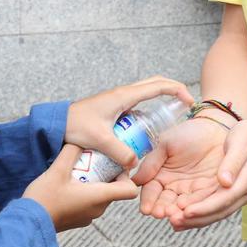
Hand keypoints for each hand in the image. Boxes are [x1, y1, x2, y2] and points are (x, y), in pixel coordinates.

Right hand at [24, 144, 139, 230]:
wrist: (29, 221)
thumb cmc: (45, 197)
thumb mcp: (58, 169)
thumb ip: (72, 151)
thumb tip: (81, 139)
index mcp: (99, 196)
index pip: (129, 189)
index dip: (126, 175)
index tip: (113, 164)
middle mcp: (98, 209)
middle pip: (115, 189)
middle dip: (107, 173)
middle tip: (92, 160)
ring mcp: (89, 216)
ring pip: (102, 195)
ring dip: (95, 182)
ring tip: (78, 170)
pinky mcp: (79, 219)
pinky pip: (90, 203)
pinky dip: (86, 192)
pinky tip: (69, 183)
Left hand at [66, 76, 193, 168]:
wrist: (57, 122)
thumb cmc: (75, 125)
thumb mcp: (100, 140)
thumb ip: (120, 152)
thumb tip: (136, 163)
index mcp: (124, 96)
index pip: (157, 86)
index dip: (177, 90)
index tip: (189, 101)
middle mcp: (123, 94)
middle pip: (155, 83)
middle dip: (173, 89)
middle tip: (186, 103)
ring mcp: (118, 99)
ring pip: (146, 92)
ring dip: (161, 97)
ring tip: (172, 115)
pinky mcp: (114, 107)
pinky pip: (137, 103)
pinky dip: (148, 108)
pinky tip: (148, 127)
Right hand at [131, 116, 227, 226]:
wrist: (215, 129)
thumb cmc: (189, 134)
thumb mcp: (166, 144)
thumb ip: (151, 162)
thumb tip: (135, 180)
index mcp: (161, 176)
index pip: (151, 191)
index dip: (148, 200)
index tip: (146, 209)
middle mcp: (175, 188)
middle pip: (165, 203)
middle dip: (162, 209)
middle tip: (160, 213)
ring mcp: (192, 192)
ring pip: (182, 207)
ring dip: (177, 213)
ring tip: (173, 215)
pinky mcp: (210, 193)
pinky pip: (202, 203)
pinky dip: (196, 209)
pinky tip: (189, 211)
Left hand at [175, 116, 246, 229]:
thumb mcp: (241, 143)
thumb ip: (233, 162)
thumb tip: (225, 182)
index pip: (224, 200)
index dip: (204, 208)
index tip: (186, 212)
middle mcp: (244, 193)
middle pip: (219, 212)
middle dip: (197, 219)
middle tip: (175, 222)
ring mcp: (239, 195)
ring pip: (217, 213)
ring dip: (197, 220)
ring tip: (175, 224)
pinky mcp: (232, 194)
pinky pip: (216, 207)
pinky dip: (201, 213)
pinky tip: (185, 216)